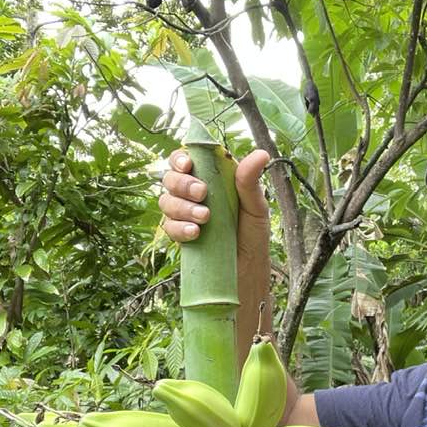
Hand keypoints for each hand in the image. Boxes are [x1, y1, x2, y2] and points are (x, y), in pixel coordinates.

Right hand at [159, 148, 272, 345]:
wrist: (247, 273)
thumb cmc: (253, 237)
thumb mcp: (255, 207)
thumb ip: (249, 181)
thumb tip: (260, 153)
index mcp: (212, 181)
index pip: (187, 160)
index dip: (181, 158)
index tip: (189, 163)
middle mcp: (194, 195)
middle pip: (171, 178)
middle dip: (182, 183)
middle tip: (203, 193)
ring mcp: (184, 216)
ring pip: (166, 200)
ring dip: (181, 206)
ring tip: (205, 218)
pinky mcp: (180, 236)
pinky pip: (168, 227)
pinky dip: (179, 228)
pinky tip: (195, 234)